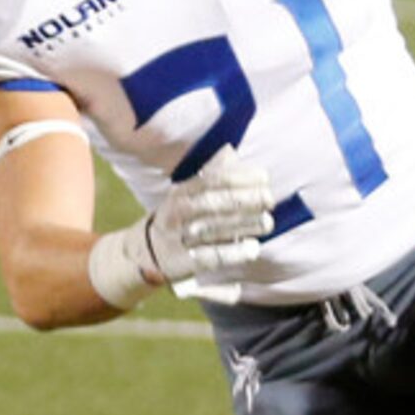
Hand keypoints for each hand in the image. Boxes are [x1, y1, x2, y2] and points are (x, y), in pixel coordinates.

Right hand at [147, 151, 278, 283]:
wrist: (145, 252)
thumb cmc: (177, 218)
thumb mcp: (186, 193)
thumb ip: (209, 174)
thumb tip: (231, 152)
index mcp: (181, 192)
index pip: (212, 180)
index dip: (239, 177)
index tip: (263, 177)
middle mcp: (178, 213)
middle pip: (214, 203)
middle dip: (245, 199)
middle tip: (269, 199)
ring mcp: (180, 238)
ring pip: (215, 229)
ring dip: (244, 225)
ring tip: (267, 222)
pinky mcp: (184, 262)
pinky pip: (211, 257)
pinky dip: (233, 253)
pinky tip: (252, 248)